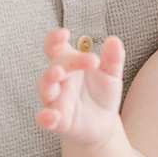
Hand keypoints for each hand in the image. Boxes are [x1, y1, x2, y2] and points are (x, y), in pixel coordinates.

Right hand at [34, 28, 124, 147]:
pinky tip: (53, 116)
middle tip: (79, 63)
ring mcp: (55, 100)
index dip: (55, 39)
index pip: (56, 47)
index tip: (64, 34)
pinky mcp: (56, 121)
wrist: (103, 123)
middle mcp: (59, 80)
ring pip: (44, 89)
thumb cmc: (102, 94)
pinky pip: (43, 118)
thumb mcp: (111, 75)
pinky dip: (45, 117)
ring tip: (58, 77)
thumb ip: (113, 59)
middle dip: (65, 63)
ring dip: (48, 83)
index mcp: (70, 64)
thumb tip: (114, 40)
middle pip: (55, 66)